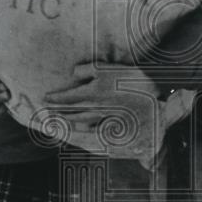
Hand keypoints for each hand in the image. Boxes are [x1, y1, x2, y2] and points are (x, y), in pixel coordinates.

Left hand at [44, 62, 161, 129]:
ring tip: (58, 123)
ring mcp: (106, 122)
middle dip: (58, 114)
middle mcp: (96, 110)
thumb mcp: (107, 67)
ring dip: (68, 124)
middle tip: (47, 114)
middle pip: (72, 114)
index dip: (55, 99)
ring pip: (81, 125)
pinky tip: (80, 133)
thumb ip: (87, 69)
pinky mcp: (115, 131)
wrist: (155, 95)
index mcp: (93, 93)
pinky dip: (84, 134)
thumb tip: (72, 73)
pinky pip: (94, 134)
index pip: (68, 98)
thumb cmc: (131, 78)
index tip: (45, 99)